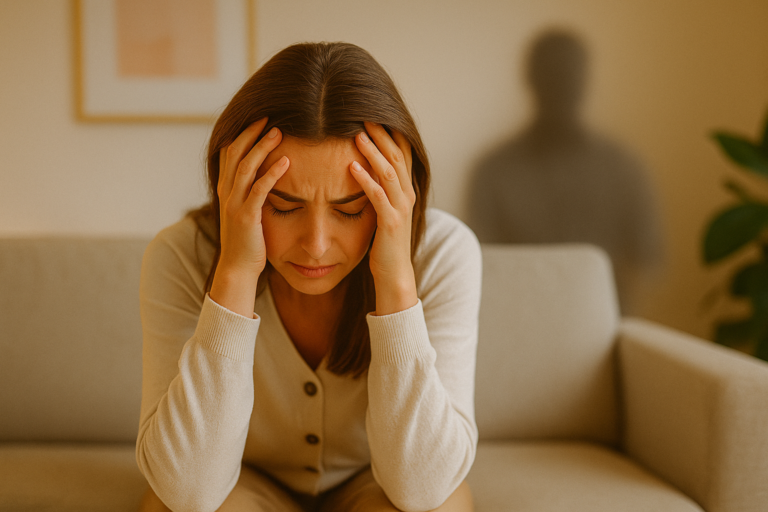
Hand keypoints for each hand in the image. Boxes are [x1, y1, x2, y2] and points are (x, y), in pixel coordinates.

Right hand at [210, 118, 288, 316]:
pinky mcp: (246, 216)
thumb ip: (252, 191)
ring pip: (245, 166)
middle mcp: (226, 192)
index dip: (243, 132)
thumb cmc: (249, 240)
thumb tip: (267, 174)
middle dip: (251, 132)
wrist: (238, 268)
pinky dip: (272, 174)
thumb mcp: (247, 210)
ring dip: (262, 147)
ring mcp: (234, 203)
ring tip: (279, 131)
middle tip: (269, 115)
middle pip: (235, 152)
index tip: (260, 117)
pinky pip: (259, 190)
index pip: (230, 151)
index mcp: (226, 188)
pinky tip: (287, 162)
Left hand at [350, 122, 417, 315]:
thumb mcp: (383, 210)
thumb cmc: (384, 243)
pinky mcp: (391, 223)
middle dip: (381, 134)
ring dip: (374, 152)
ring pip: (390, 172)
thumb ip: (379, 190)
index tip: (373, 114)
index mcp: (406, 190)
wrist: (394, 274)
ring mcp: (401, 209)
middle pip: (398, 156)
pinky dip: (366, 180)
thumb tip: (363, 168)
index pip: (403, 153)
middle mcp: (408, 195)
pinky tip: (351, 168)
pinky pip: (379, 197)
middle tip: (364, 114)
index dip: (390, 132)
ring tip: (358, 135)